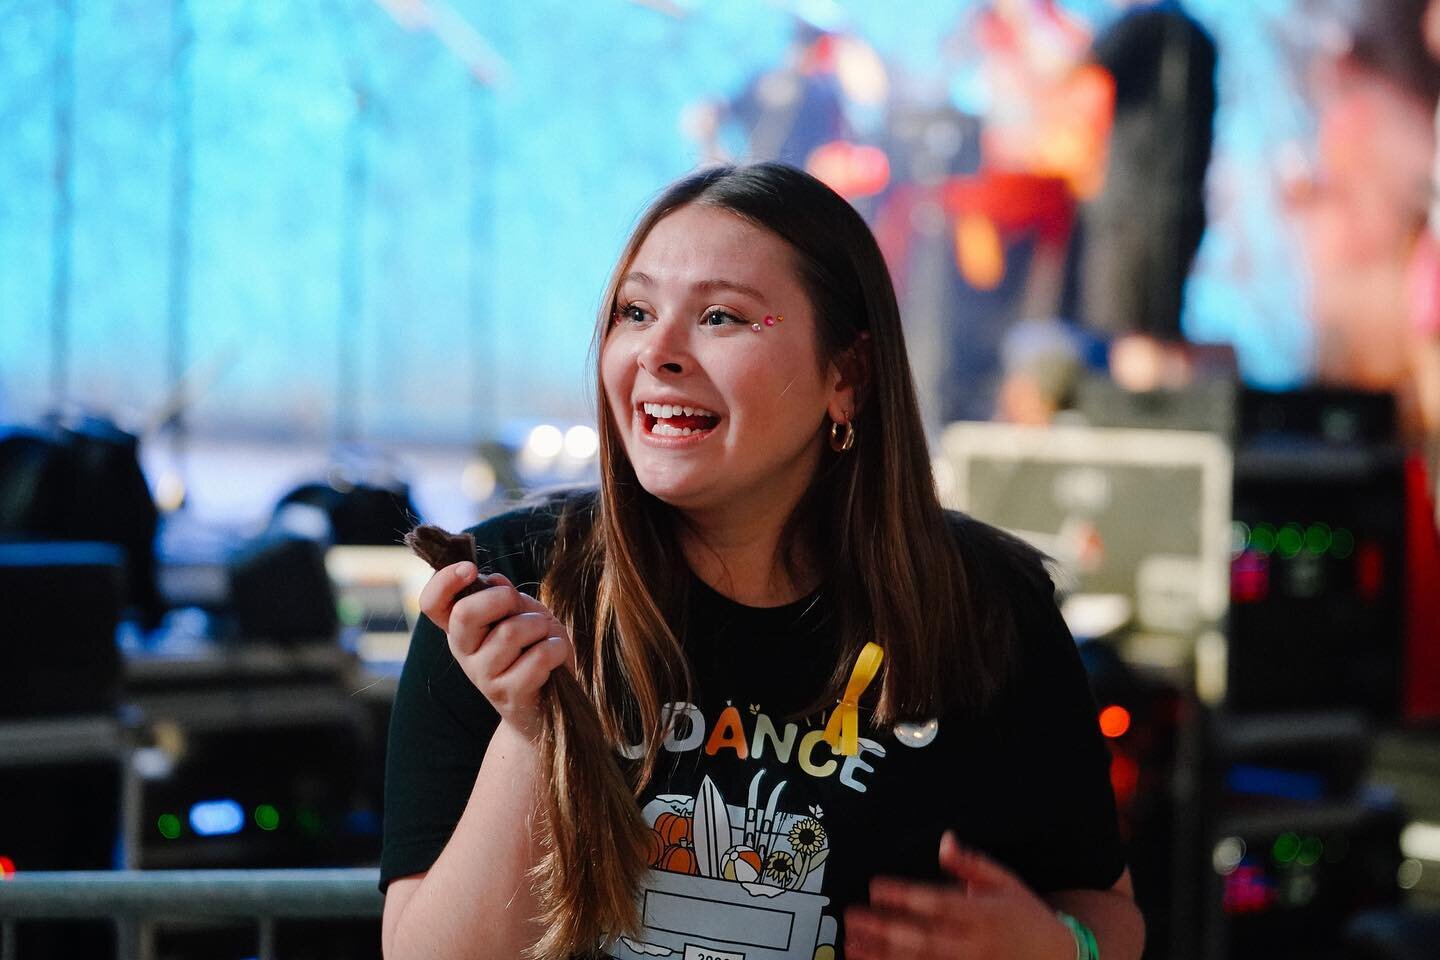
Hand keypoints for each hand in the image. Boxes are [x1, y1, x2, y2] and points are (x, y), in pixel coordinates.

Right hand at [418, 561, 574, 740]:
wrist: (548, 708)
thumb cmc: (534, 651)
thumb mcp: (522, 615)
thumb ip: (506, 597)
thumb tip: (494, 580)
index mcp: (462, 628)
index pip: (432, 603)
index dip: (444, 581)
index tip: (469, 569)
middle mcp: (464, 652)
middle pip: (465, 614)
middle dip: (502, 598)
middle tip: (521, 607)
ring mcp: (483, 675)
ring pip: (511, 631)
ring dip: (540, 626)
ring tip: (546, 637)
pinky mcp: (509, 694)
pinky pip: (538, 656)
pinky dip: (556, 648)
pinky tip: (556, 655)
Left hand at [844, 832, 1074, 959]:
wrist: (1058, 957)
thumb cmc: (1025, 915)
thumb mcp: (1005, 882)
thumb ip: (970, 864)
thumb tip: (945, 840)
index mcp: (983, 914)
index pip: (938, 904)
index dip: (906, 896)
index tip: (875, 886)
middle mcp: (974, 945)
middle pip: (922, 940)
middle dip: (884, 930)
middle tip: (852, 918)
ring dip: (883, 957)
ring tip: (851, 946)